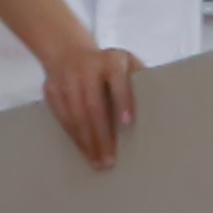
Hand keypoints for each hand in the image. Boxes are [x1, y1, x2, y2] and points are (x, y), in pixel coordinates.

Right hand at [44, 43, 143, 167]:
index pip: (118, 81)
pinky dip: (73, 136)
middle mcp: (87, 68)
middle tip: (109, 159)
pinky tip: (83, 150)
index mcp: (111, 61)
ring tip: (96, 161)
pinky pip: (62, 118)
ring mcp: (67, 79)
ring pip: (75, 115)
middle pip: (93, 105)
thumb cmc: (106, 64)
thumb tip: (161, 106)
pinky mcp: (52, 90)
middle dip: (101, 135)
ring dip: (86, 141)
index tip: (127, 122)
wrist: (68, 50)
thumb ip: (139, 79)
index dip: (123, 100)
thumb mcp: (125, 62)